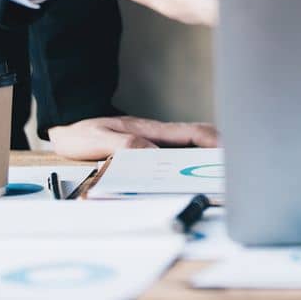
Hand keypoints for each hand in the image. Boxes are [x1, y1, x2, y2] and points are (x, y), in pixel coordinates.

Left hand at [49, 115, 219, 159]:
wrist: (67, 128)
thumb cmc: (81, 134)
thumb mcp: (98, 140)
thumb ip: (124, 146)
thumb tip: (153, 155)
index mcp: (150, 130)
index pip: (191, 131)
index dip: (212, 141)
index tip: (227, 151)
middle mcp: (157, 134)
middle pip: (198, 136)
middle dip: (219, 147)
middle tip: (233, 164)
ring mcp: (155, 140)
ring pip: (191, 144)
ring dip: (208, 154)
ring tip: (220, 171)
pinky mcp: (149, 149)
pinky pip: (178, 153)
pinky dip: (192, 160)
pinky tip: (194, 172)